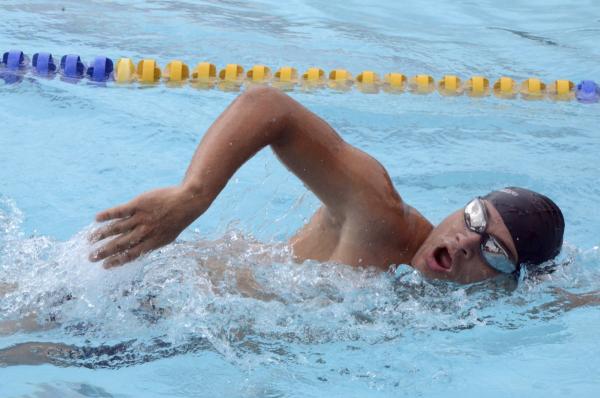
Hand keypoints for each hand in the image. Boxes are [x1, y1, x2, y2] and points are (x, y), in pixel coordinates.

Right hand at [89, 185, 204, 267]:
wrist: (187, 201)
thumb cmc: (177, 219)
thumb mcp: (167, 236)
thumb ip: (152, 244)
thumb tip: (138, 253)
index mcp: (153, 242)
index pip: (131, 255)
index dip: (117, 262)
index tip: (104, 266)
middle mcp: (145, 232)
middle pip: (121, 244)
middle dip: (104, 252)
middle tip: (90, 257)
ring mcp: (142, 218)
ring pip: (117, 228)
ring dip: (102, 234)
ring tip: (89, 239)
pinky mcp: (139, 204)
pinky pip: (120, 211)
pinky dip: (108, 215)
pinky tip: (97, 219)